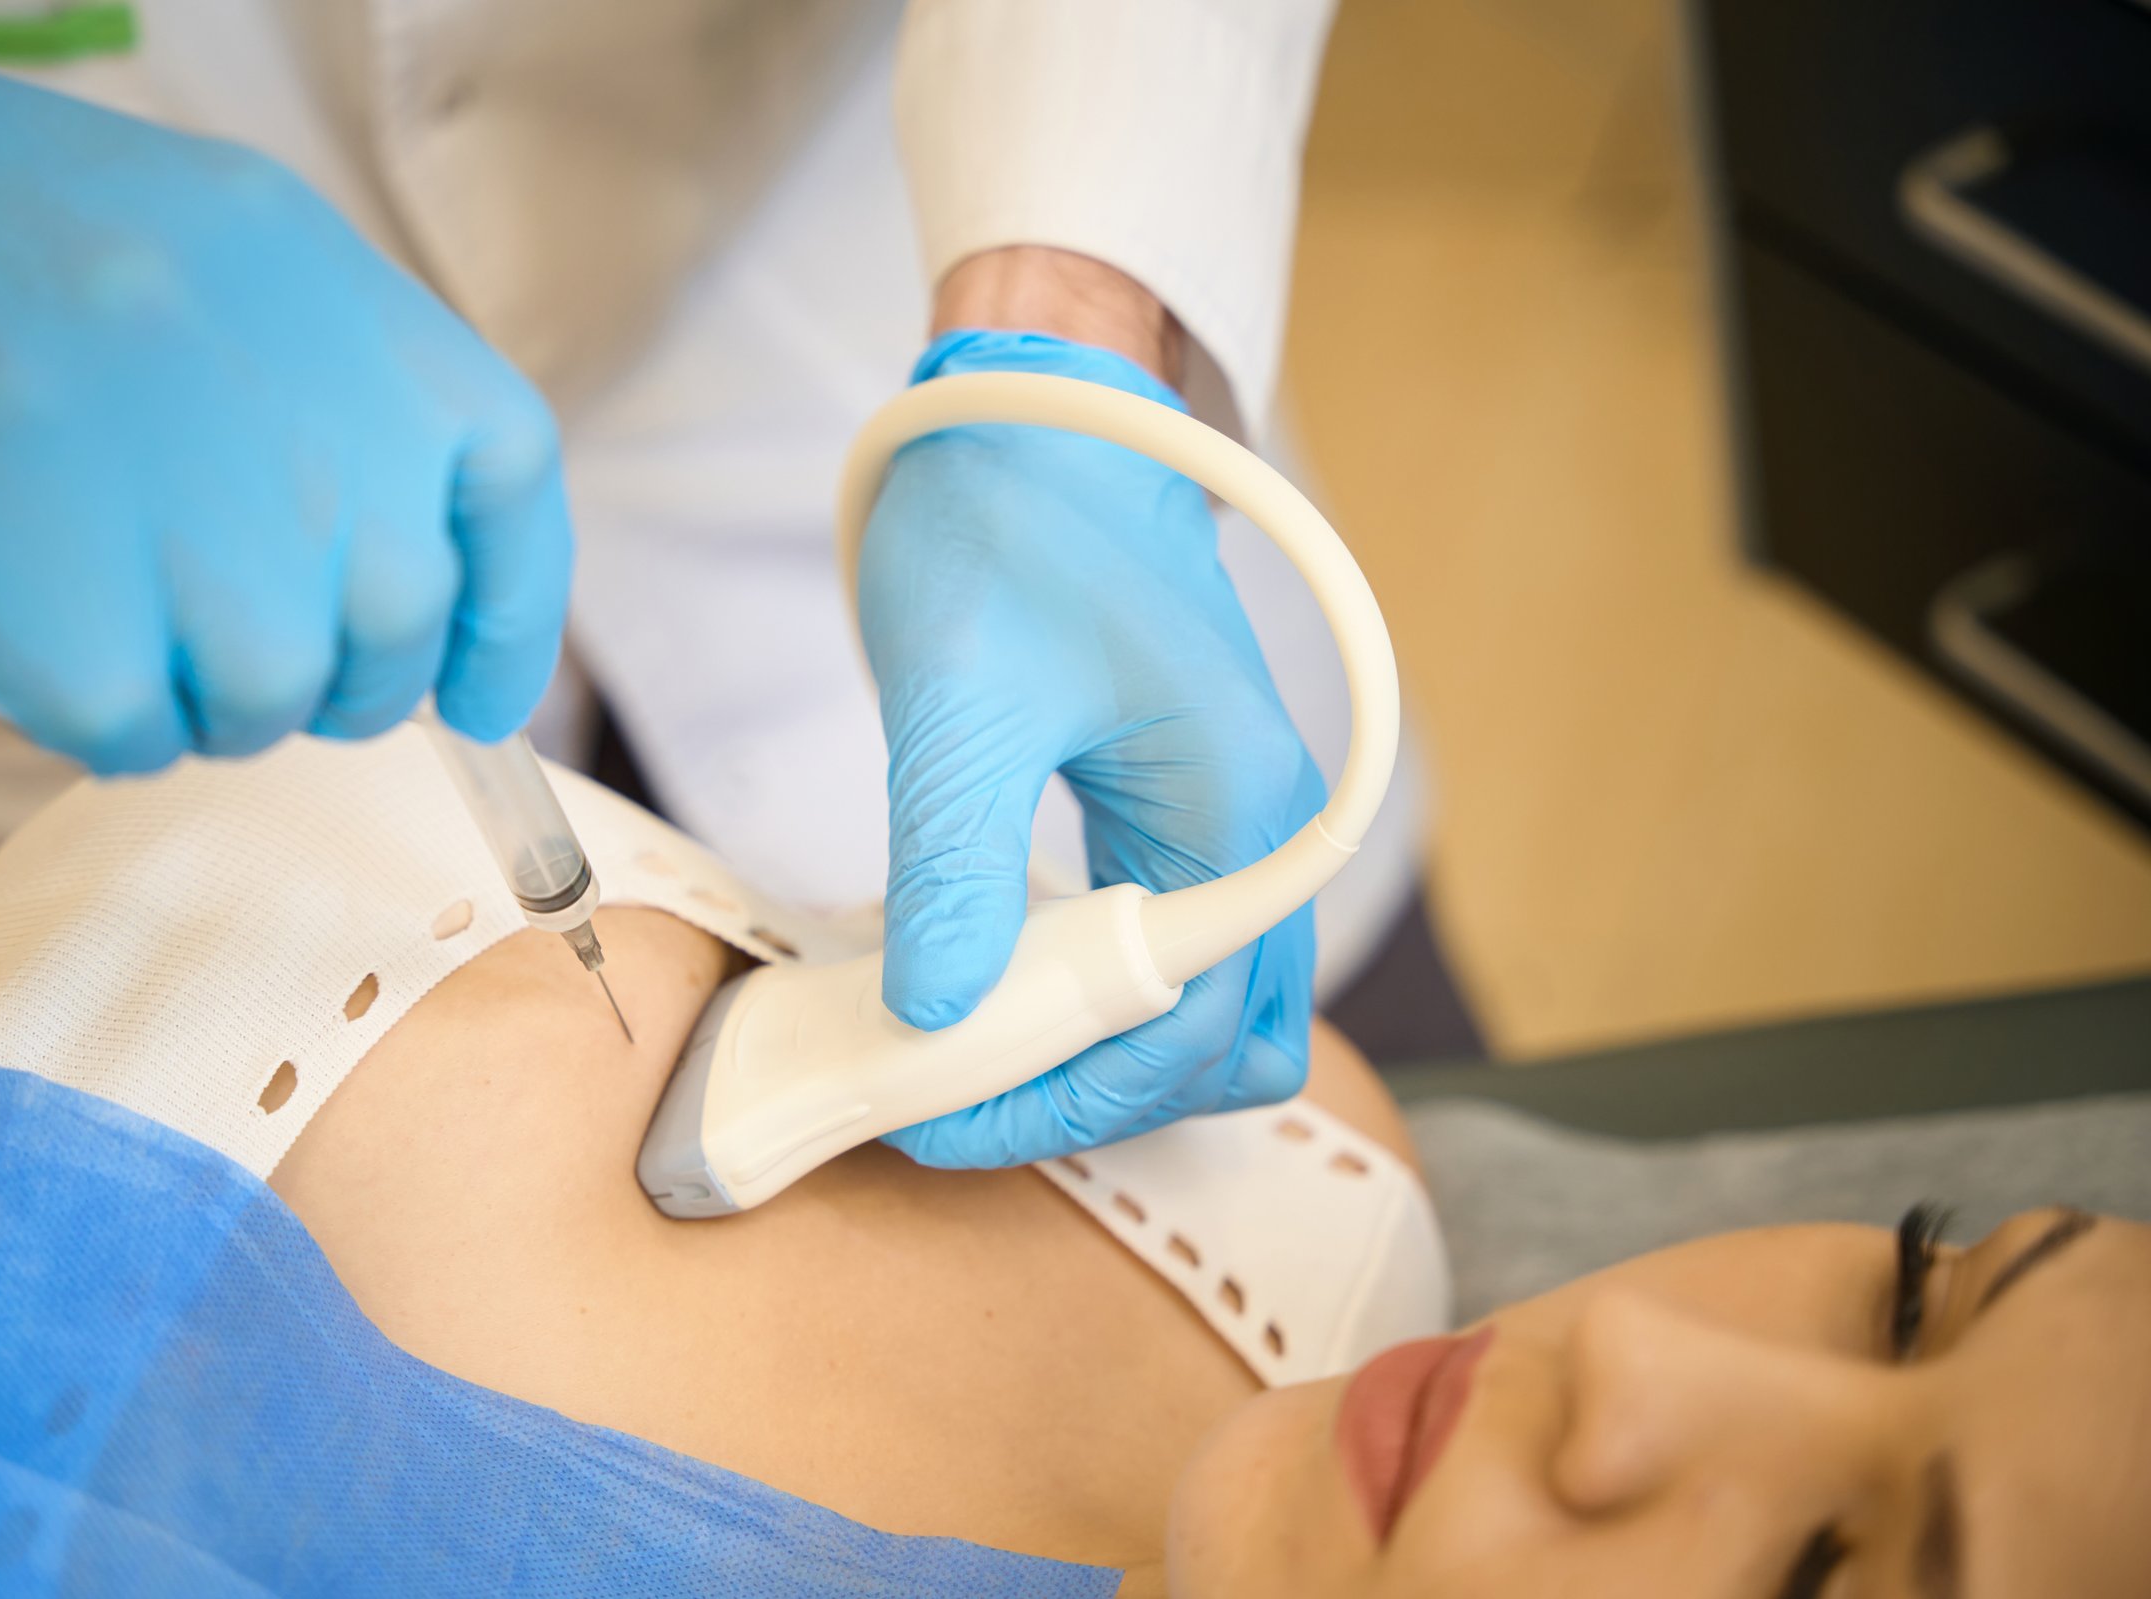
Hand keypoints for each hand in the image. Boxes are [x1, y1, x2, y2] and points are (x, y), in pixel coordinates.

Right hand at [0, 4, 567, 770]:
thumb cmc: (3, 244)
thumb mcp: (236, 263)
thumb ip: (353, 408)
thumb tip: (429, 591)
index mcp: (366, 320)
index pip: (512, 496)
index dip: (509, 621)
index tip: (480, 696)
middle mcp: (322, 432)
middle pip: (397, 628)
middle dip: (332, 670)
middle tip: (223, 619)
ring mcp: (209, 539)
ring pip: (277, 702)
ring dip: (201, 686)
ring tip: (95, 579)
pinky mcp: (82, 638)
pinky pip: (143, 739)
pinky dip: (90, 707)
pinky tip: (20, 600)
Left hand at [862, 325, 1324, 1167]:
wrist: (1045, 416)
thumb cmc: (1013, 524)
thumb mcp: (962, 700)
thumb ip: (956, 866)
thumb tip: (935, 1016)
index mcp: (1239, 812)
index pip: (1175, 1031)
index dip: (1053, 1097)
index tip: (929, 1114)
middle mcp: (1267, 835)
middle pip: (1221, 1048)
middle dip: (1090, 1094)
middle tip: (949, 1094)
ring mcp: (1240, 825)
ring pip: (1213, 1014)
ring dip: (1105, 1057)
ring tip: (970, 1052)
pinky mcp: (1194, 812)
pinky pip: (1175, 955)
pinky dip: (1101, 1000)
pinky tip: (998, 983)